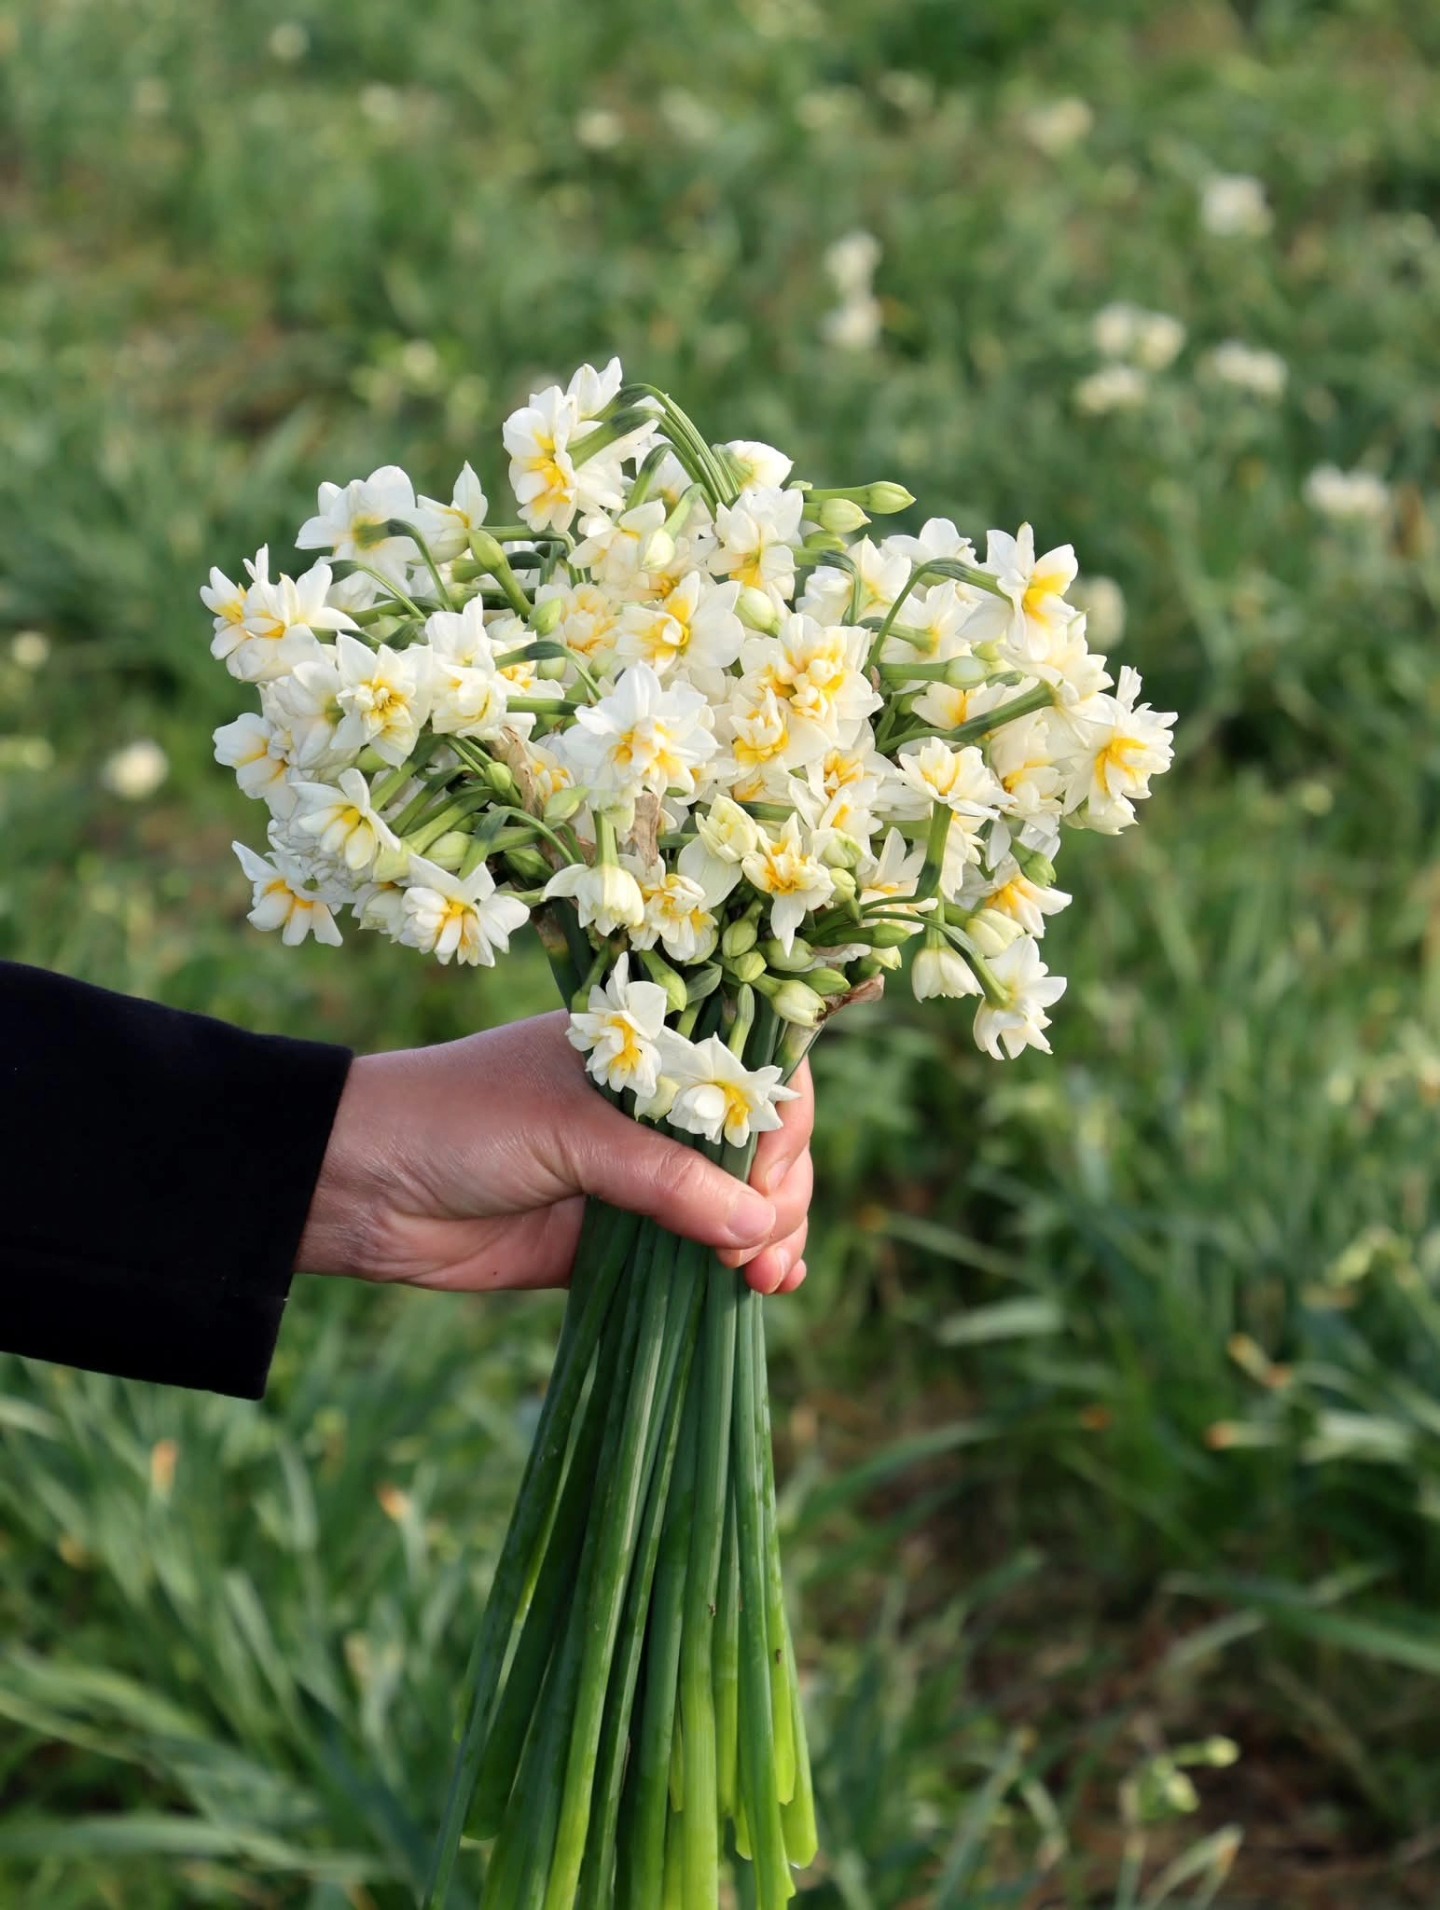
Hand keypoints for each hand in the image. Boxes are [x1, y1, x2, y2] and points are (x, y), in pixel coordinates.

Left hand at [297, 1011, 812, 1297]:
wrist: (359, 1186)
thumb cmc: (460, 1120)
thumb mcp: (569, 1132)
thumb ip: (665, 1178)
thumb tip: (758, 1226)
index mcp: (644, 1045)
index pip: (750, 1066)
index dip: (777, 1118)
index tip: (770, 1174)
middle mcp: (650, 1105)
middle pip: (756, 1141)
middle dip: (776, 1192)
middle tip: (763, 1244)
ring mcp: (636, 1174)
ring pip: (734, 1203)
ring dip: (767, 1238)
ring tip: (766, 1279)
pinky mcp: (613, 1239)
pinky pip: (691, 1256)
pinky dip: (732, 1272)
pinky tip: (759, 1291)